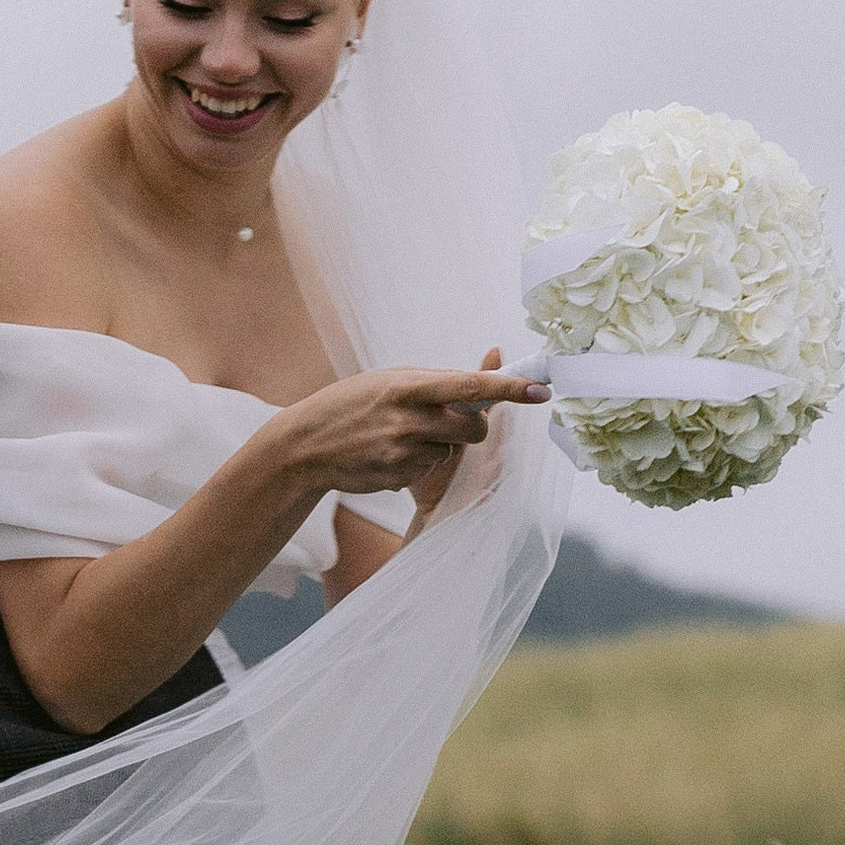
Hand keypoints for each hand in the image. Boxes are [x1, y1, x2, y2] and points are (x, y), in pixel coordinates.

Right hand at [276, 352, 544, 508]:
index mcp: (409, 386)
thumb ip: (439, 379)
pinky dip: (419, 462)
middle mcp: (409, 420)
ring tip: (401, 435)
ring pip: (452, 451)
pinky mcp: (398, 477)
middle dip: (475, 427)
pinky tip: (390, 453)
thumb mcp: (391, 379)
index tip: (541, 390)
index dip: (509, 389)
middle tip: (456, 420)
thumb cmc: (352, 403)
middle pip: (473, 428)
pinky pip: (430, 469)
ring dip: (440, 444)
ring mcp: (403, 452)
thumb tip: (491, 367)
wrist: (304, 445)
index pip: (471, 387)